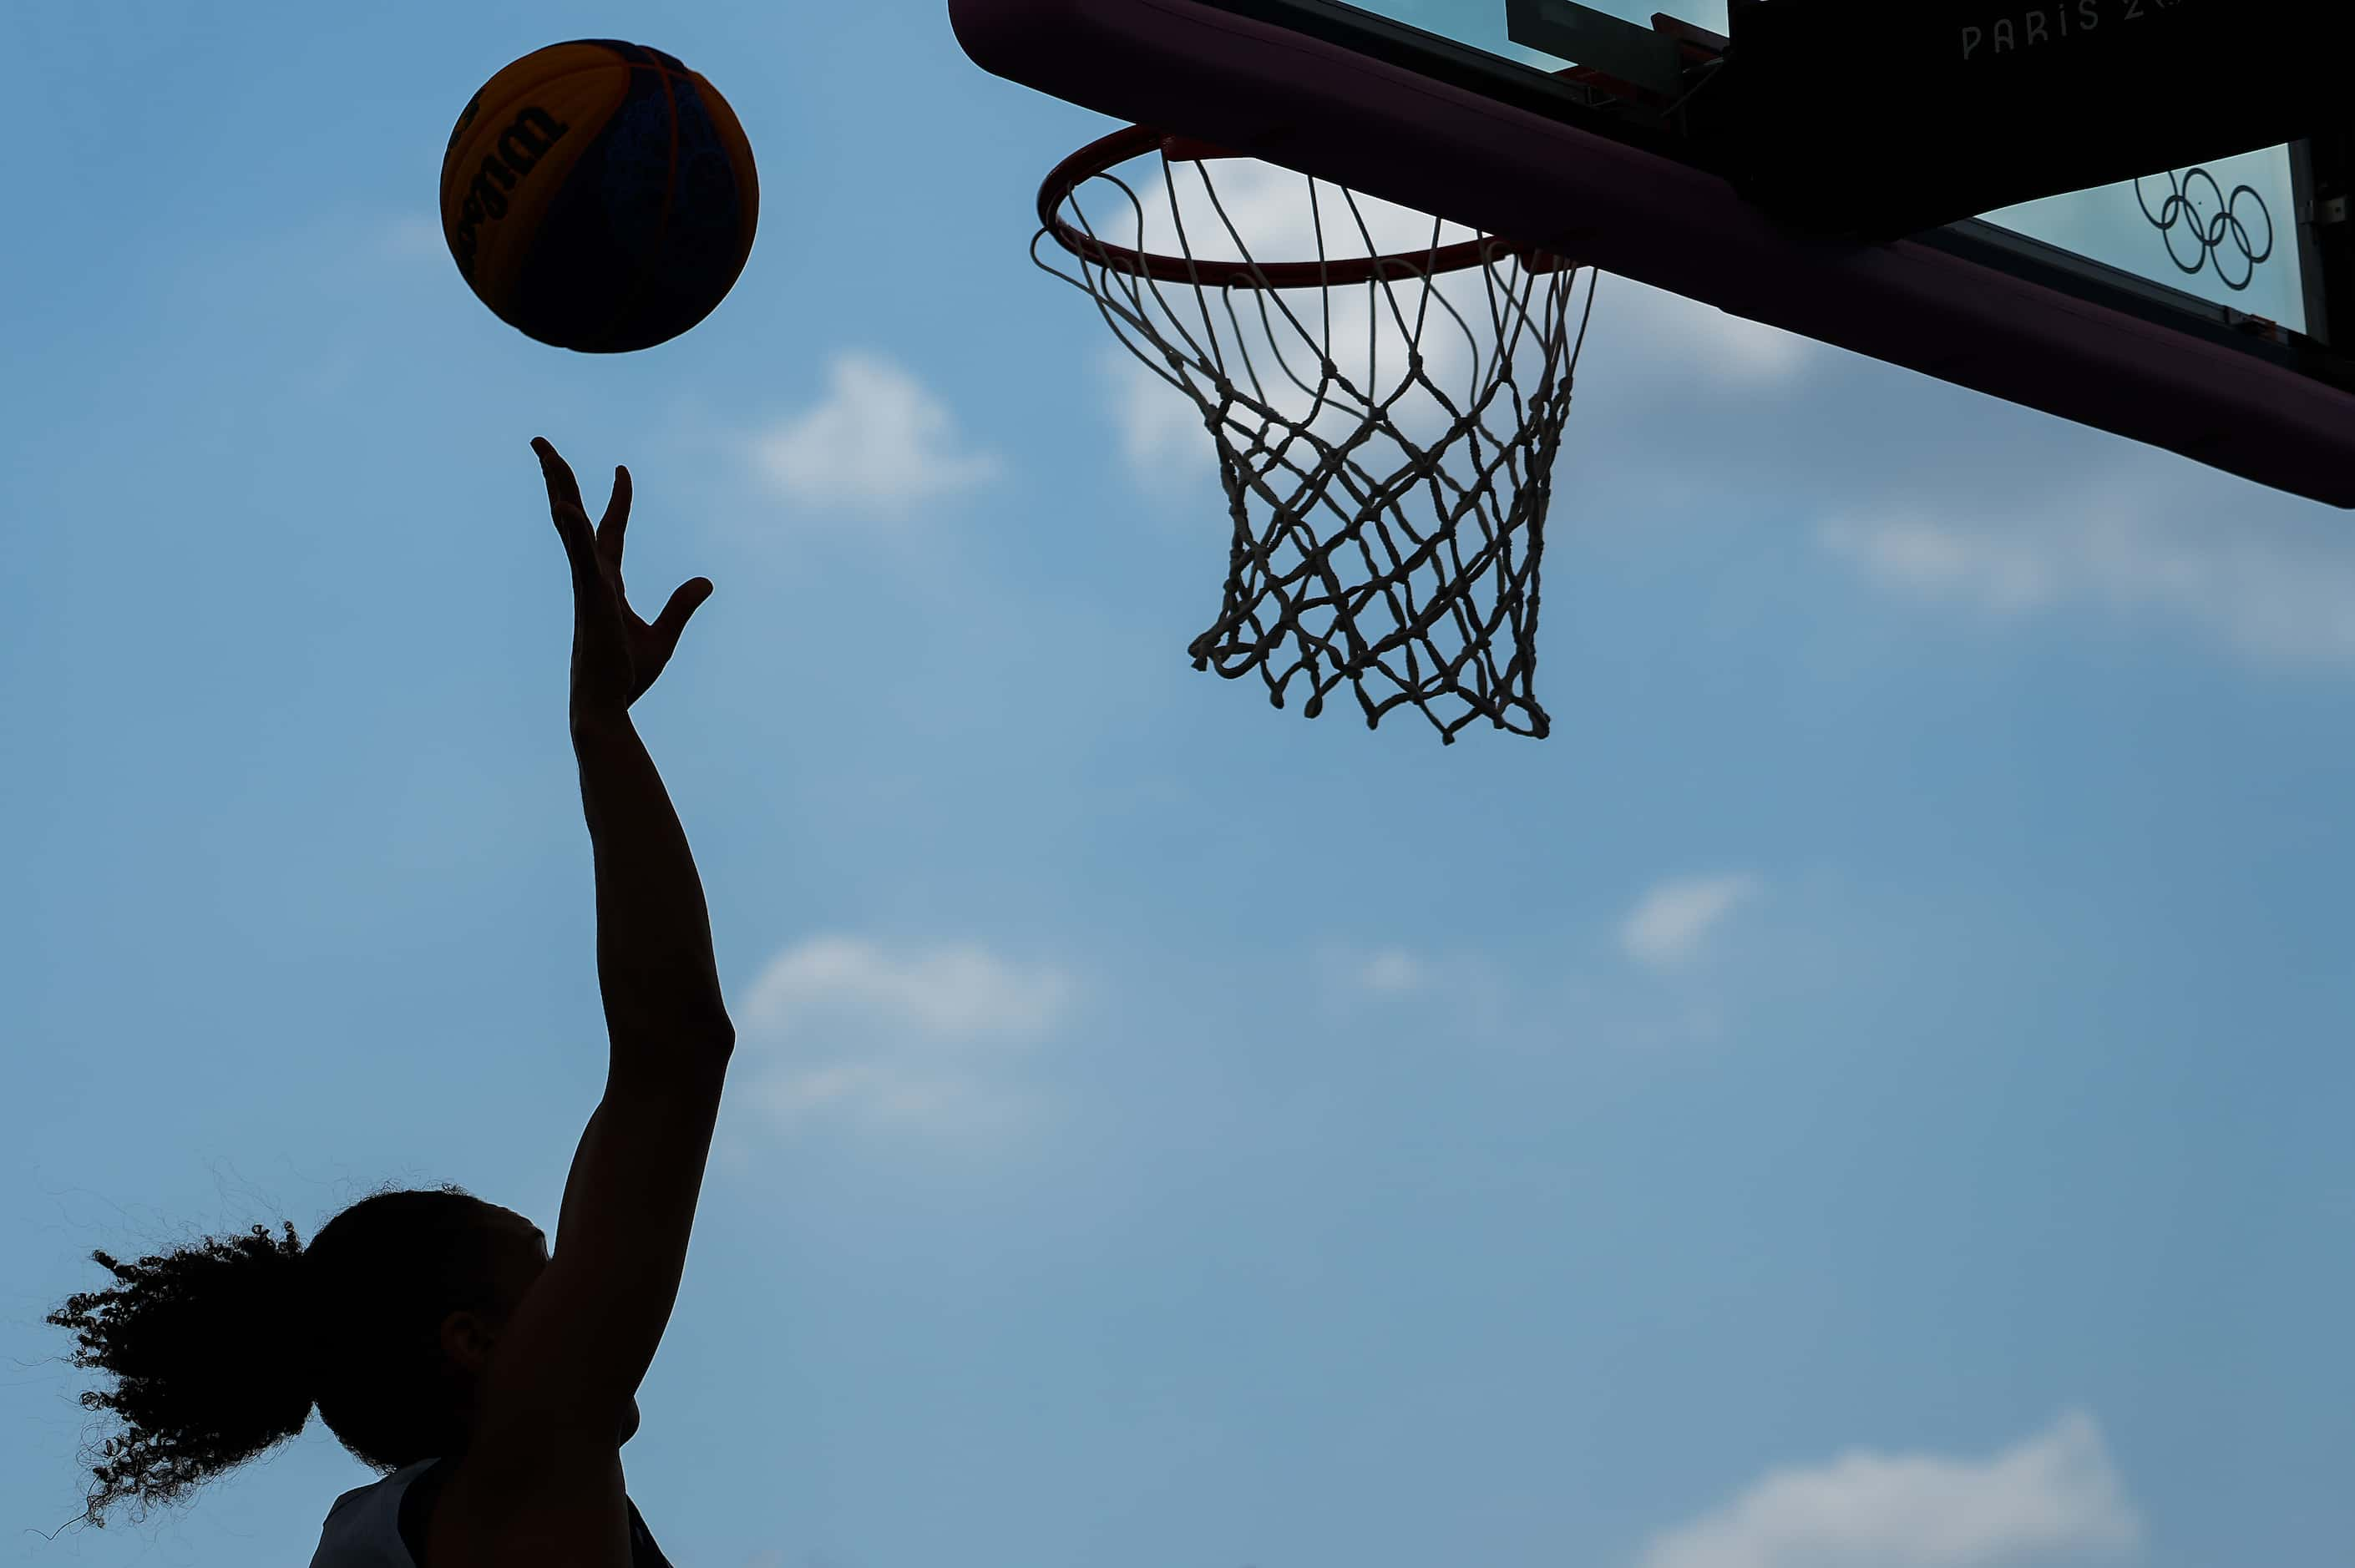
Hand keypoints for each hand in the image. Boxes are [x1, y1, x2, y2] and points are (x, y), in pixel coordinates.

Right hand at [534, 437, 712, 718]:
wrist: (608, 706)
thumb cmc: (626, 677)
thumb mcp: (663, 637)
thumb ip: (681, 606)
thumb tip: (706, 582)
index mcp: (606, 582)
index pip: (611, 531)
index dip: (618, 500)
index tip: (623, 471)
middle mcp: (591, 576)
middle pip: (575, 516)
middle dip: (561, 478)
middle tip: (542, 443)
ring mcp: (587, 584)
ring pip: (570, 526)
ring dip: (558, 487)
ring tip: (545, 452)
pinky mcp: (590, 598)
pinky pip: (579, 558)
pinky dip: (572, 531)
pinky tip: (563, 505)